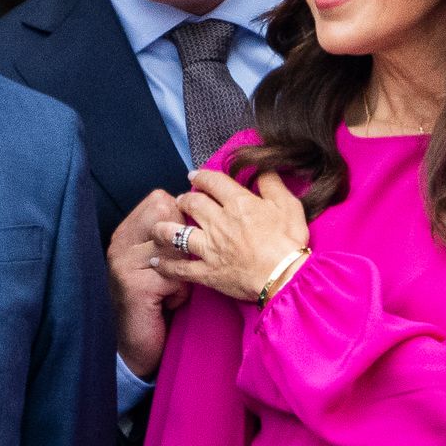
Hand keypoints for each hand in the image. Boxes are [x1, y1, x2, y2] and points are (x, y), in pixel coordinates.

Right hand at [108, 190, 190, 379]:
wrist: (135, 349)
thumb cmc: (155, 304)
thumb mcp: (157, 263)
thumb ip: (170, 237)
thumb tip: (203, 214)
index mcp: (126, 231)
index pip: (160, 199)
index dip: (182, 216)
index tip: (185, 242)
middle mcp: (121, 242)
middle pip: (167, 212)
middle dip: (184, 238)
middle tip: (178, 267)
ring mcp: (124, 263)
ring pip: (175, 243)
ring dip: (184, 268)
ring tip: (173, 288)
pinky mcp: (135, 286)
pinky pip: (175, 276)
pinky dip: (180, 292)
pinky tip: (169, 304)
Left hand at [151, 169, 308, 301]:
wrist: (285, 276)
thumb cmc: (289, 242)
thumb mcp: (288, 205)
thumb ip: (272, 184)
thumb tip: (262, 169)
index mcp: (238, 203)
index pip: (213, 182)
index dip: (201, 176)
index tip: (194, 175)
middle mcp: (219, 222)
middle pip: (192, 203)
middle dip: (184, 198)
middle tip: (182, 199)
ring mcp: (210, 247)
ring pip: (177, 233)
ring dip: (165, 228)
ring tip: (159, 227)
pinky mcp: (208, 271)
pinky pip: (180, 268)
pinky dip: (166, 266)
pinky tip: (156, 262)